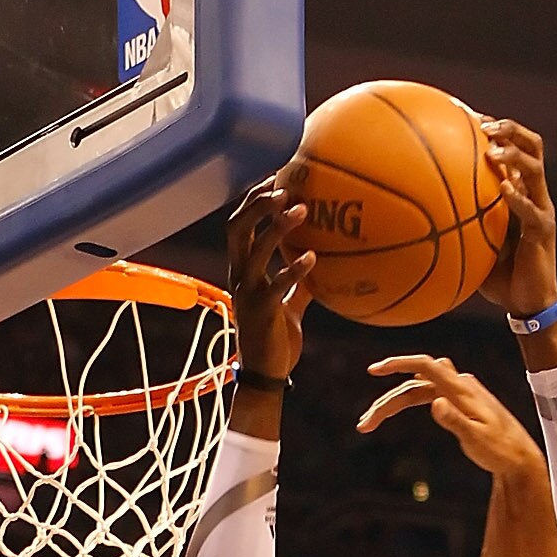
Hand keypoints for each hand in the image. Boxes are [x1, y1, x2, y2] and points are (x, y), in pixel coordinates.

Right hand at [227, 178, 312, 383]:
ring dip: (277, 227)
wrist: (266, 378)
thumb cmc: (276, 342)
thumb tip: (318, 266)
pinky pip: (275, 285)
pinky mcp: (261, 312)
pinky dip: (293, 269)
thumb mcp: (288, 308)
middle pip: (238, 228)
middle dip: (257, 203)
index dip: (252, 200)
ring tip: (301, 209)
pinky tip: (312, 259)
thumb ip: (298, 285)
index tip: (274, 178)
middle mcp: (240, 277)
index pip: (239, 226)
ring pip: (255, 250)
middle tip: (283, 187)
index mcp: (243, 272)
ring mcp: (248, 294)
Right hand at [357, 354, 540, 477]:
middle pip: (413, 384)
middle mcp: (459, 385)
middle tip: (364, 424)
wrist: (519, 457)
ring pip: (417, 389)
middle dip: (386, 401)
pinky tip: (396, 408)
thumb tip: (434, 404)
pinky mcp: (459, 401)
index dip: (398, 364)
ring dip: (393, 402)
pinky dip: (407, 398)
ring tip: (371, 422)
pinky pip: (426, 391)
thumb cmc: (501, 451)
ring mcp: (459, 392)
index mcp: (461, 391)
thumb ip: (456, 421)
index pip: (425, 366)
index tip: (374, 371)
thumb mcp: (477, 440)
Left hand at [478, 117, 556, 318]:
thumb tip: (421, 220)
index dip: (498, 129)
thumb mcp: (475, 247)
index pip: (514, 149)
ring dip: (514, 154)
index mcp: (521, 191)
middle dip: (510, 130)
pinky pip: (531, 209)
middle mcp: (534, 194)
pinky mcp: (544, 231)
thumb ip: (460, 227)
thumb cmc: (500, 278)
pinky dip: (518, 197)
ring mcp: (542, 210)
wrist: (529, 305)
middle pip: (532, 146)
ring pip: (535, 168)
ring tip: (493, 151)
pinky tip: (503, 189)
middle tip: (485, 125)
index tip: (471, 116)